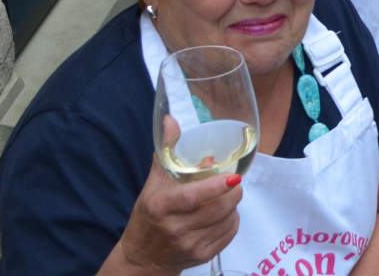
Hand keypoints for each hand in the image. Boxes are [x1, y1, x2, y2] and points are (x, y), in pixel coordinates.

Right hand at [115, 131, 243, 272]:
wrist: (144, 258)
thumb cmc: (149, 215)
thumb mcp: (153, 184)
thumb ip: (166, 152)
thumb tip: (170, 120)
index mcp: (161, 207)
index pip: (192, 197)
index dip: (215, 186)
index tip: (234, 176)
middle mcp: (175, 229)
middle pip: (217, 208)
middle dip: (232, 191)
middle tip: (233, 181)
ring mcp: (189, 245)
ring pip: (227, 220)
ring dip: (233, 204)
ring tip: (226, 196)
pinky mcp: (202, 256)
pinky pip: (229, 234)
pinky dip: (232, 220)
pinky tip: (223, 213)